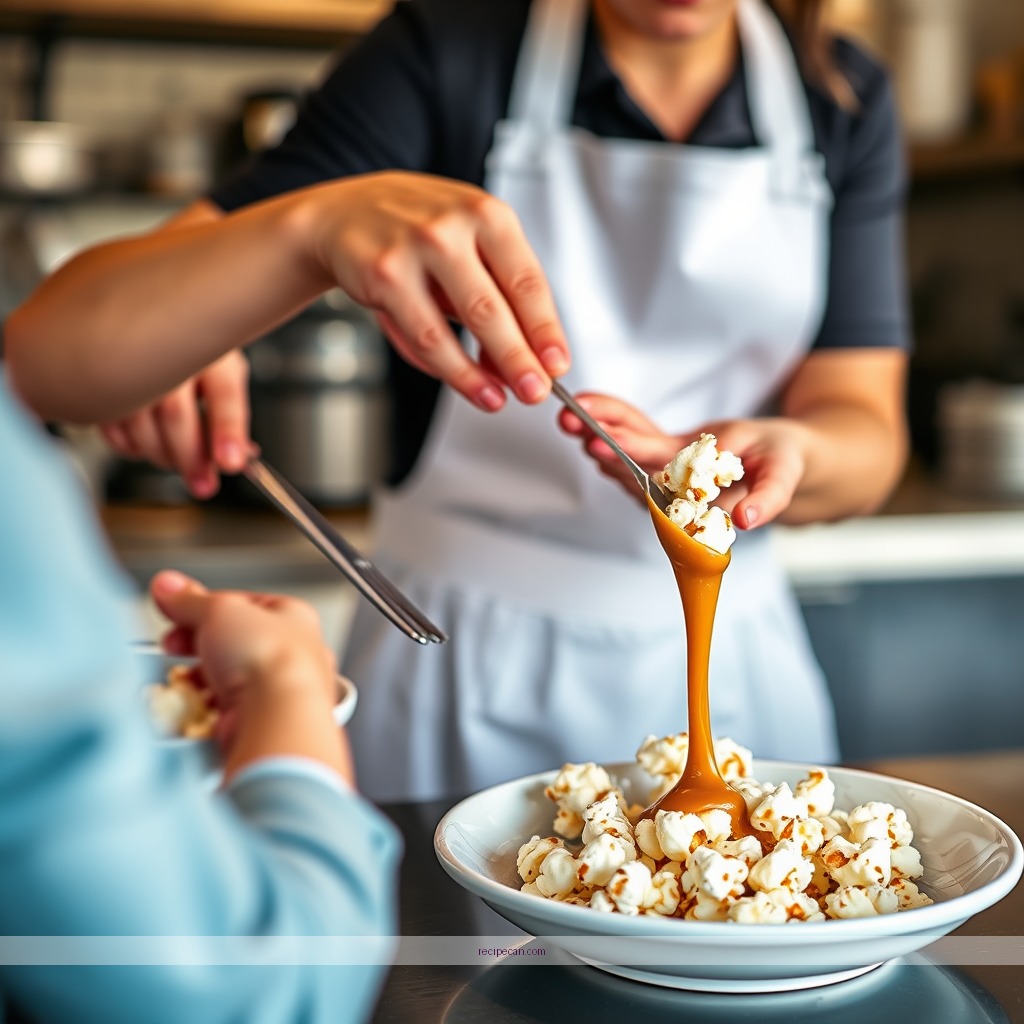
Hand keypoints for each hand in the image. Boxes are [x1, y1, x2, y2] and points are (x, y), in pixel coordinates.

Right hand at [99, 350, 252, 498]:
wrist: (146, 321)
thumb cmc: (194, 351)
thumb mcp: (222, 373)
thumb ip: (228, 415)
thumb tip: (236, 459)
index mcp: (210, 349)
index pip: (223, 393)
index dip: (228, 431)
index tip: (232, 463)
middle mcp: (167, 351)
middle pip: (175, 414)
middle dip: (191, 458)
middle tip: (204, 484)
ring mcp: (130, 363)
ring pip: (140, 423)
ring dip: (161, 455)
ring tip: (177, 461)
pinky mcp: (100, 378)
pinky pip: (111, 426)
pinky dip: (130, 446)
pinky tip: (146, 445)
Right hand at [149, 570, 337, 749]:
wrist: (278, 718)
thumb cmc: (271, 660)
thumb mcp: (219, 610)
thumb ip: (189, 600)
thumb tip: (169, 586)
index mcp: (293, 616)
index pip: (241, 604)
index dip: (204, 605)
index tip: (174, 608)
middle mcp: (293, 655)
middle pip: (232, 644)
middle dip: (197, 644)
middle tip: (173, 644)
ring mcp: (278, 693)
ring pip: (227, 681)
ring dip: (198, 680)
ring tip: (180, 680)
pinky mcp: (261, 725)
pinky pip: (223, 714)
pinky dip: (202, 711)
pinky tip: (190, 708)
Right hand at [307, 171, 570, 411]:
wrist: (344, 215)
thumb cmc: (416, 231)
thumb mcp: (468, 249)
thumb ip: (496, 299)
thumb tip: (519, 361)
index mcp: (487, 214)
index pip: (528, 281)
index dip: (546, 329)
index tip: (558, 363)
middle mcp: (453, 226)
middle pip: (496, 307)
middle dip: (520, 358)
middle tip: (536, 390)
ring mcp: (416, 249)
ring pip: (457, 326)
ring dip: (482, 372)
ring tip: (499, 398)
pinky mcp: (385, 275)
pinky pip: (424, 335)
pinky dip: (449, 368)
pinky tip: (466, 383)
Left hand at [557, 394, 810, 529]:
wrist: (780, 459)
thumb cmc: (783, 464)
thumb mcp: (784, 477)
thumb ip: (768, 498)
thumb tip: (745, 520)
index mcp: (699, 495)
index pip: (658, 478)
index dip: (629, 460)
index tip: (600, 447)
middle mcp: (677, 486)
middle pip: (634, 462)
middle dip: (604, 441)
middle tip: (575, 423)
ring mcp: (668, 470)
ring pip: (629, 447)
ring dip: (600, 427)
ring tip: (570, 411)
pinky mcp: (666, 453)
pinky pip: (637, 432)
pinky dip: (614, 415)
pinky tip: (588, 405)